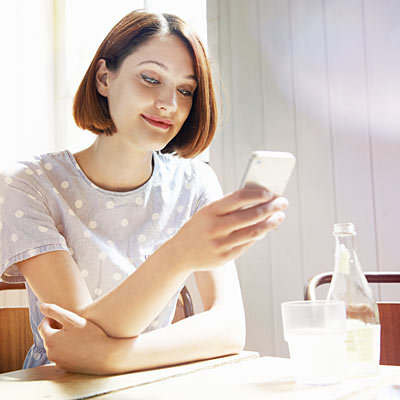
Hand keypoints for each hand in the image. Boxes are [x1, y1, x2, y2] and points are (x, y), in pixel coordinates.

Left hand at [39, 303, 113, 373]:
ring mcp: (58, 362)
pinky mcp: (66, 368)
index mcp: (50, 341)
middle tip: (72, 324)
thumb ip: (55, 311)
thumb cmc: (90, 335)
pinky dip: (67, 348)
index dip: (51, 318)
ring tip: (77, 334)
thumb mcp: (72, 319)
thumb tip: (41, 306)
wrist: (105, 355)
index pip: (43, 326)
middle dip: (57, 329)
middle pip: (49, 337)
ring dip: (62, 339)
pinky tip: (80, 344)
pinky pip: (62, 355)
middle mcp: (51, 354)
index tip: (63, 316)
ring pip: (56, 346)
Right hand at [172, 187, 287, 271]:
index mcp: (210, 211)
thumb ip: (228, 206)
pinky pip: (247, 244)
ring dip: (270, 223)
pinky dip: (259, 235)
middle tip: (282, 202)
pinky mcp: (225, 257)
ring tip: (279, 216)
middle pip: (250, 215)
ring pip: (253, 232)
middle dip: (270, 208)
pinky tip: (265, 229)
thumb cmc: (198, 227)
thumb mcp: (207, 212)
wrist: (180, 253)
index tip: (270, 192)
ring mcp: (220, 244)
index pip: (238, 198)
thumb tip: (257, 199)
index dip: (257, 194)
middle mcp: (215, 227)